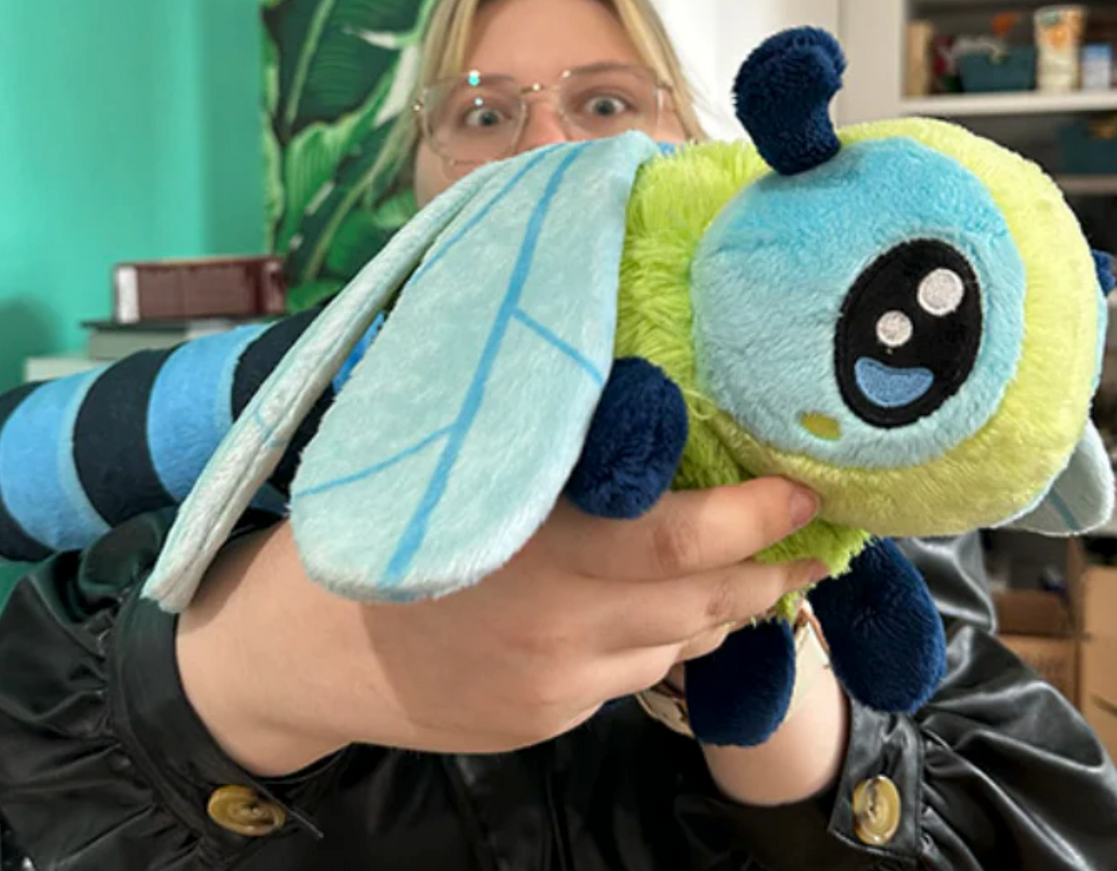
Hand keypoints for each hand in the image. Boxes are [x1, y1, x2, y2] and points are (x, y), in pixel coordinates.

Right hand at [177, 477, 823, 774]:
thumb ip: (539, 443)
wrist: (305, 650)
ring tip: (760, 575)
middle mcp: (554, 624)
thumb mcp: (450, 463)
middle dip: (767, 571)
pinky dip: (661, 642)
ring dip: (722, 608)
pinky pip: (628, 678)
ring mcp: (553, 686)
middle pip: (695, 602)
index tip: (797, 488)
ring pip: (673, 646)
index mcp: (529, 541)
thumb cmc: (374, 521)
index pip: (671, 537)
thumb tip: (630, 393)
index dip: (748, 516)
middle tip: (811, 540)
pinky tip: (662, 615)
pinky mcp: (545, 723)